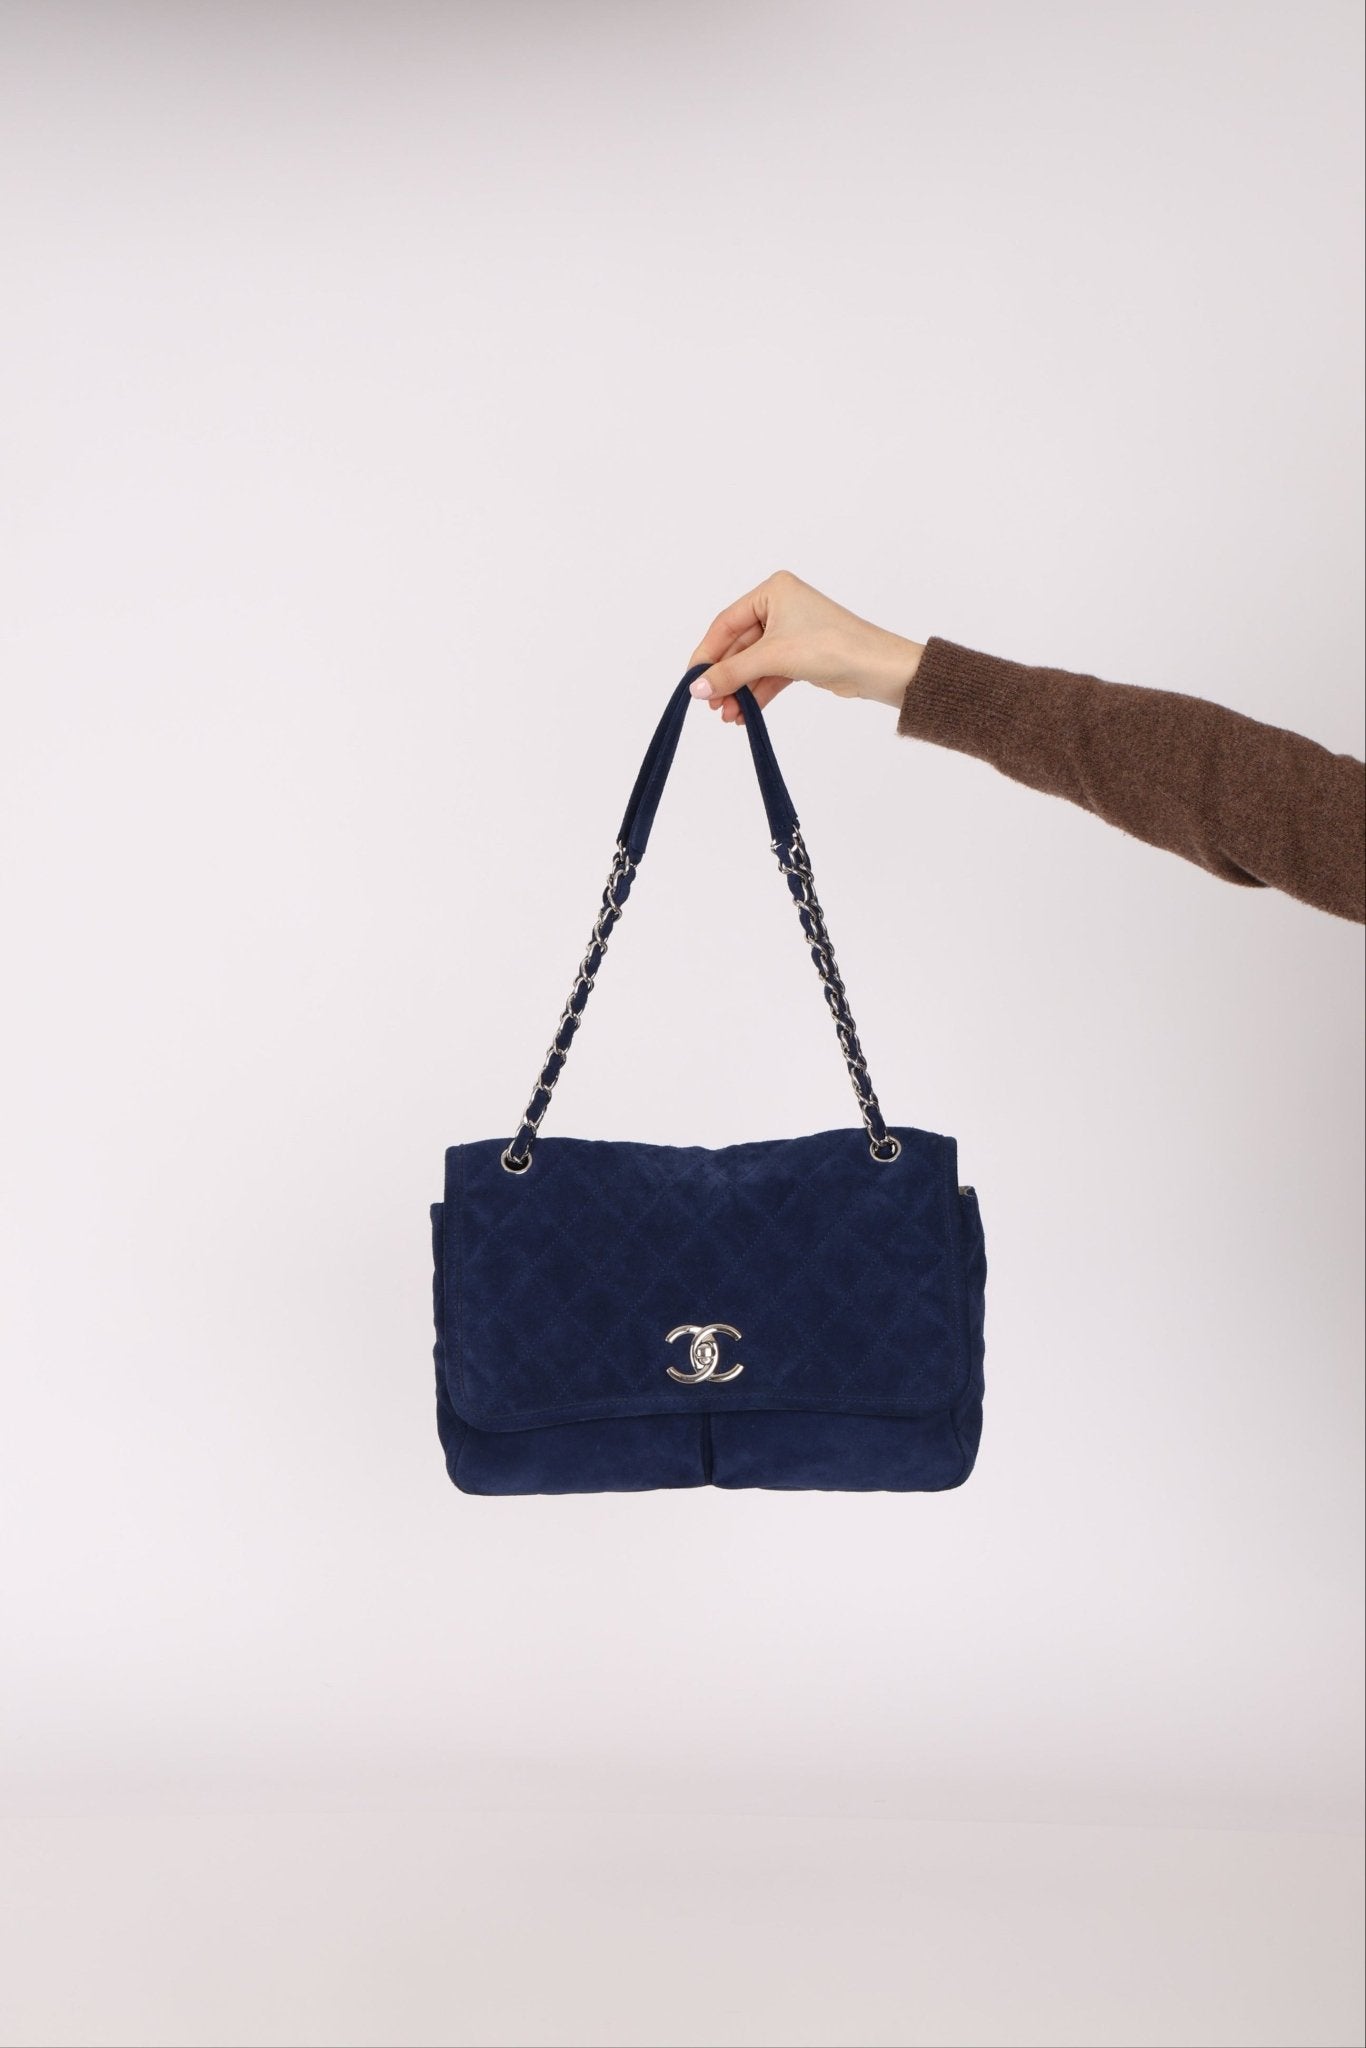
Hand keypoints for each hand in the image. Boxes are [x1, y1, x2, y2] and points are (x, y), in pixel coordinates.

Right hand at [686, 570, 924, 723]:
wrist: (878, 668)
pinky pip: (769, 673)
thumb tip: (696, 689)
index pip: (726, 623)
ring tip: (727, 716)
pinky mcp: (801, 655)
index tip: (692, 681)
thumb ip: (731, 672)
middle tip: (710, 704)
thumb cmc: (831, 646)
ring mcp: (791, 632)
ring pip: (754, 663)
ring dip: (740, 690)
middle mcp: (780, 606)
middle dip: (726, 678)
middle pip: (739, 646)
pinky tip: (745, 714)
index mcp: (772, 591)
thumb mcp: (773, 657)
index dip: (707, 653)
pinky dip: (757, 692)